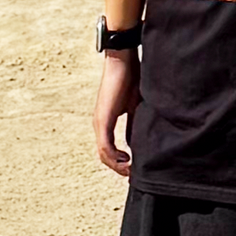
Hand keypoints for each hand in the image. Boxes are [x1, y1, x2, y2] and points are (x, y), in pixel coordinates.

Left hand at [93, 52, 140, 176]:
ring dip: (117, 165)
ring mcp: (100, 122)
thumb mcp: (136, 107)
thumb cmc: (131, 78)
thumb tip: (135, 142)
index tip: (135, 167)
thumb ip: (134, 124)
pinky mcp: (103, 119)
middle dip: (119, 168)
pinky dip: (115, 157)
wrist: (123, 61)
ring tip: (131, 171)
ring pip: (104, 154)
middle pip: (105, 156)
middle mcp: (100, 124)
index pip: (110, 149)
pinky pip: (106, 146)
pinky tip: (127, 161)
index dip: (121, 162)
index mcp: (106, 121)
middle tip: (133, 174)